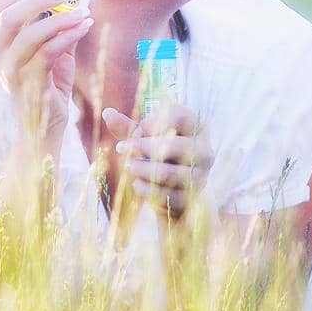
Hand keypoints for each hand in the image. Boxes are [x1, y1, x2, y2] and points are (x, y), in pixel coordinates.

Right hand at [0, 0, 98, 147]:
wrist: (44, 130)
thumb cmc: (50, 87)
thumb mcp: (58, 50)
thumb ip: (67, 23)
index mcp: (0, 43)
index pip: (3, 3)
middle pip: (10, 13)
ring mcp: (10, 71)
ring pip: (30, 33)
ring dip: (61, 18)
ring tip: (85, 13)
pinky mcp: (28, 84)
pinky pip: (47, 53)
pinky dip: (68, 36)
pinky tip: (84, 28)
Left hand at [101, 105, 214, 220]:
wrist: (179, 190)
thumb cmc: (161, 154)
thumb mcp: (147, 138)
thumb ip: (129, 127)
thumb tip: (107, 113)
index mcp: (195, 126)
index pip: (175, 115)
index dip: (150, 123)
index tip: (135, 132)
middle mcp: (204, 148)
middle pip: (171, 145)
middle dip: (142, 147)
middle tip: (122, 149)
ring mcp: (201, 174)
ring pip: (167, 173)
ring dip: (141, 169)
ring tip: (128, 167)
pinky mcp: (193, 197)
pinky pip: (165, 195)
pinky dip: (146, 189)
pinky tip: (136, 184)